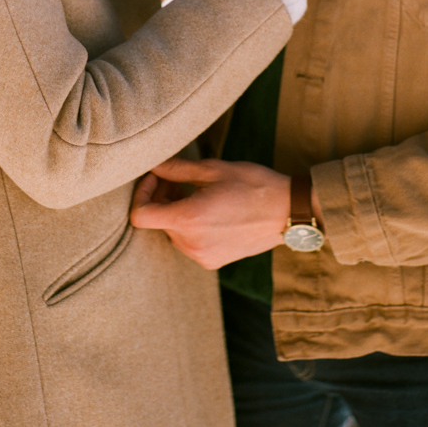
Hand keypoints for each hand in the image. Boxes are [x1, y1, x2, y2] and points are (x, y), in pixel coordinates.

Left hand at [130, 157, 291, 269]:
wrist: (287, 212)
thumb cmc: (252, 185)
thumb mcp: (213, 170)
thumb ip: (177, 169)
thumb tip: (153, 164)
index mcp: (188, 219)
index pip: (140, 216)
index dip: (141, 194)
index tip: (156, 179)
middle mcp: (191, 244)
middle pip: (158, 221)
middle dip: (161, 197)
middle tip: (177, 178)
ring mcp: (202, 256)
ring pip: (172, 232)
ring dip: (175, 211)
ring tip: (195, 192)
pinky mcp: (213, 262)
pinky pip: (189, 243)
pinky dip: (190, 226)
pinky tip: (208, 209)